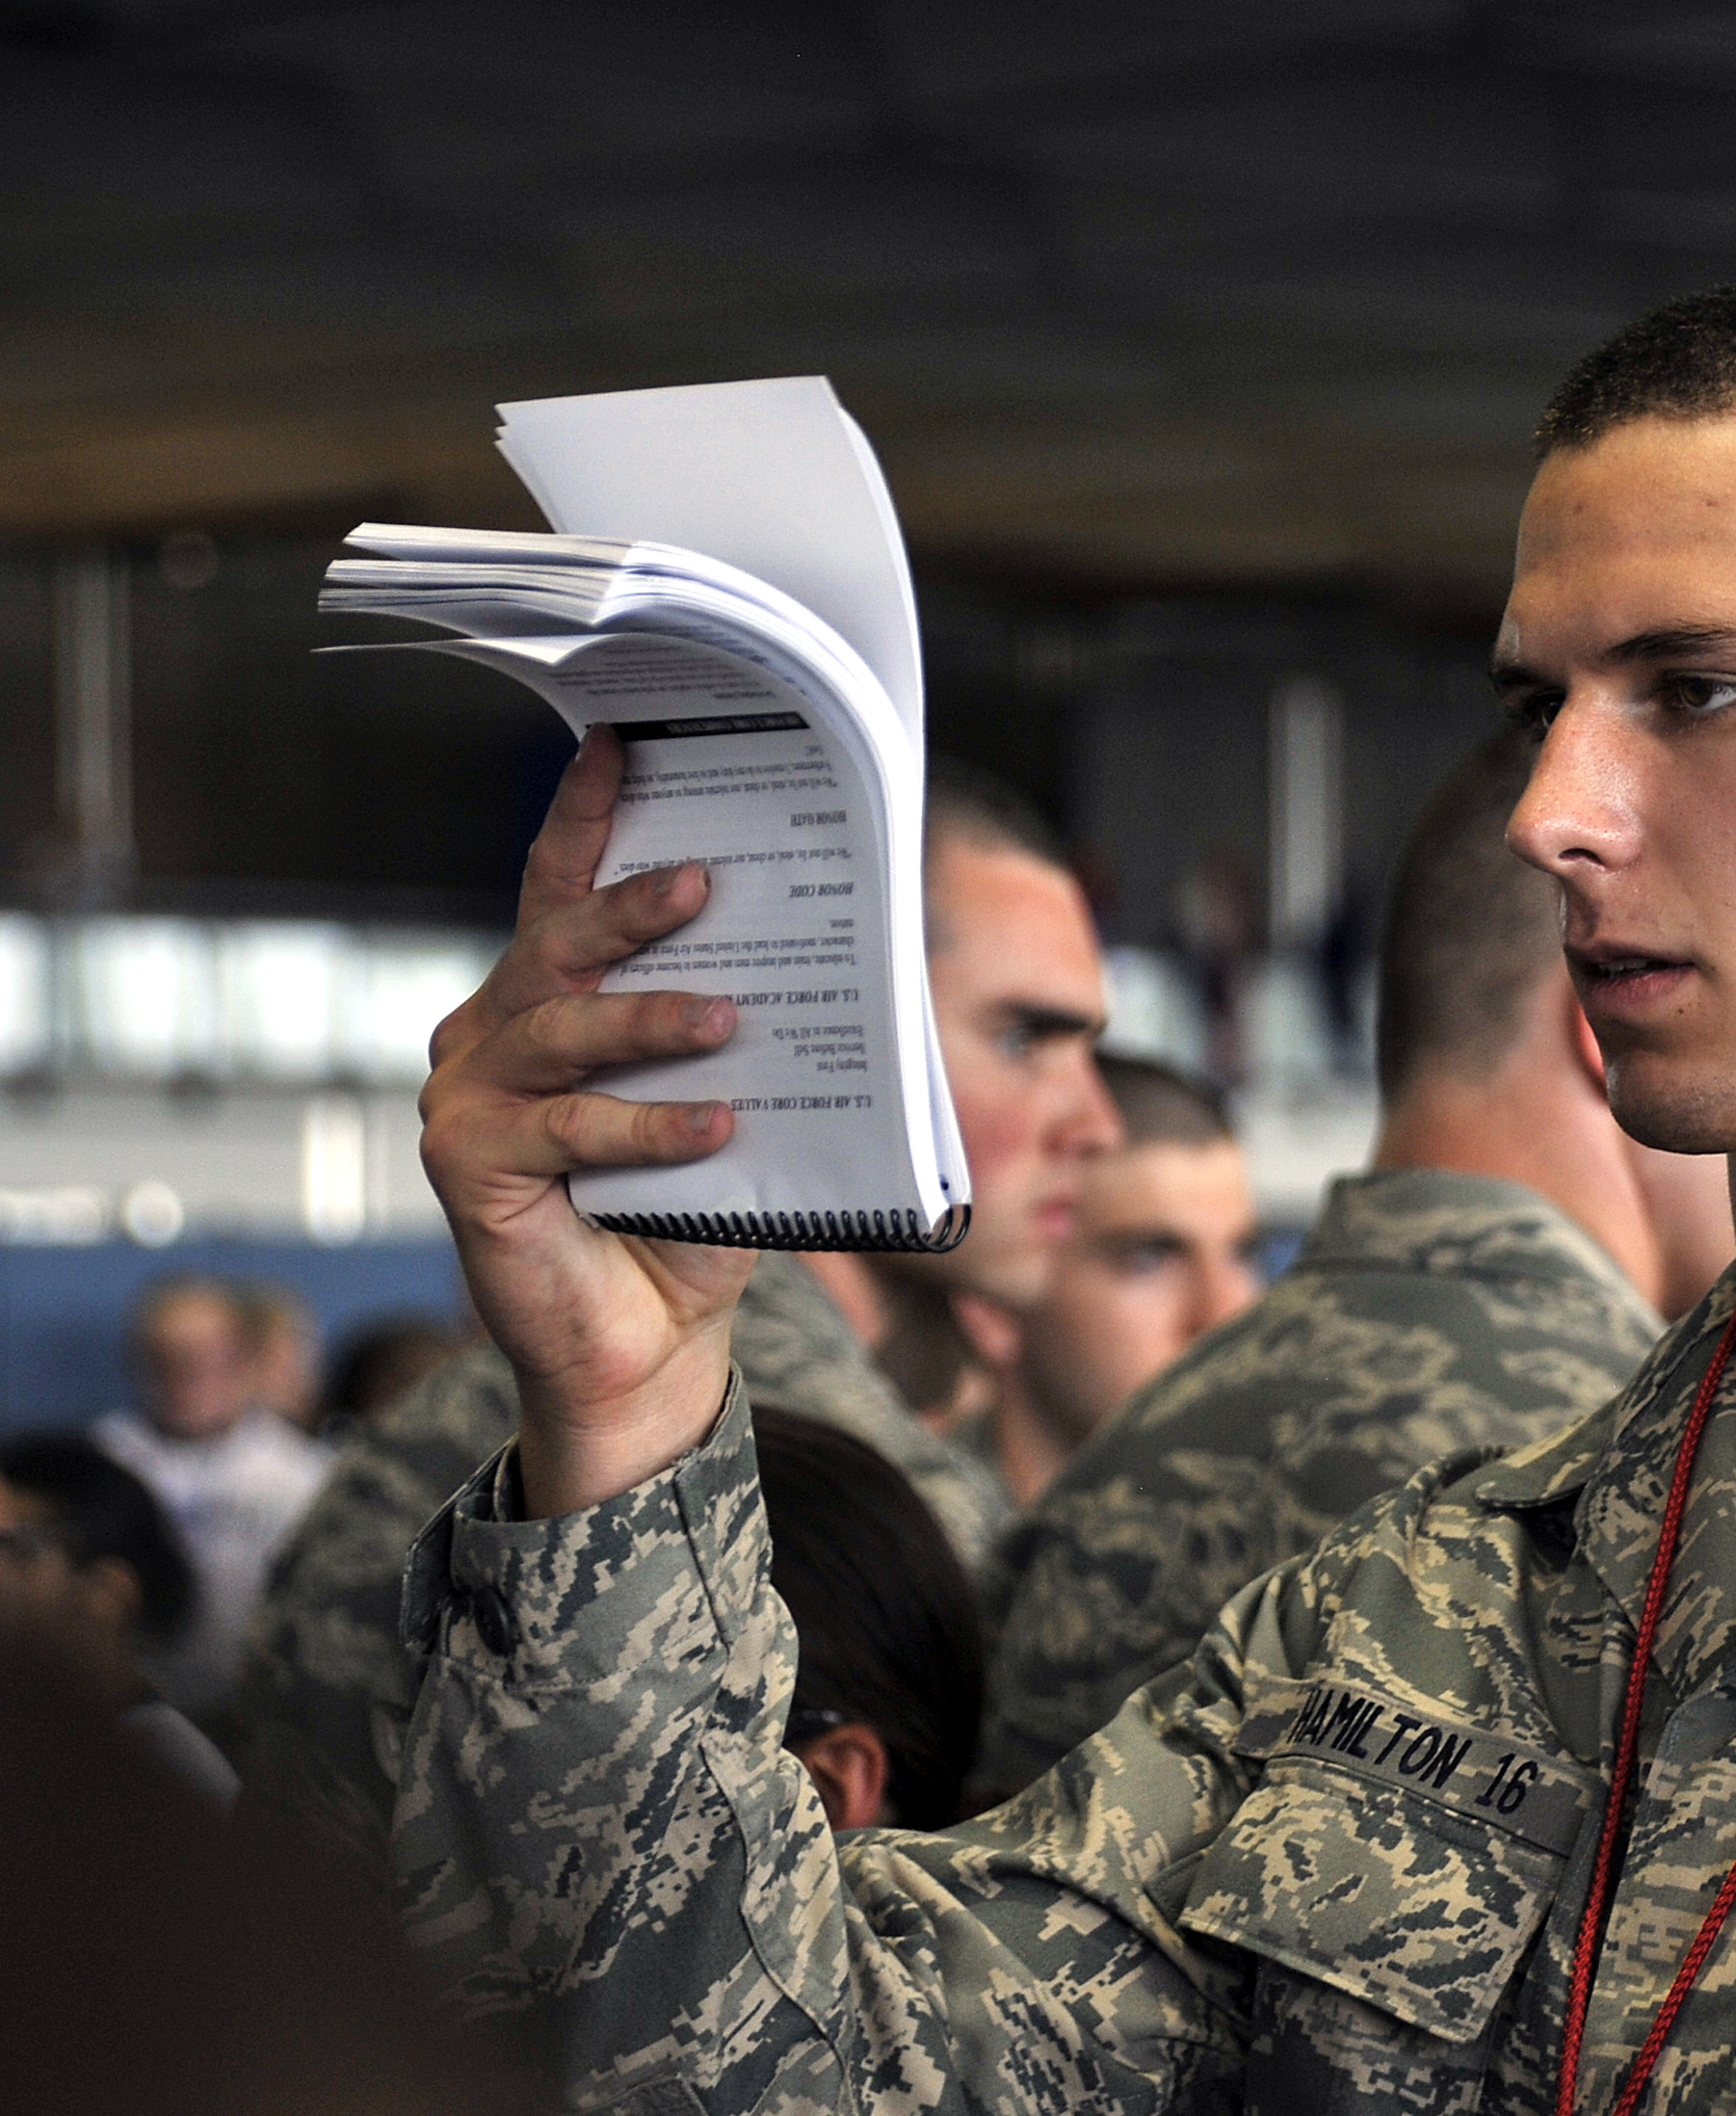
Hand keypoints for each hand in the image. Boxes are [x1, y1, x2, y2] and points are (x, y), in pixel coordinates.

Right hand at [418, 728, 754, 1514]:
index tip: (622, 743)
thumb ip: (753, 1033)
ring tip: (727, 1020)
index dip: (587, 817)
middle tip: (705, 880)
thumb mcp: (736, 1102)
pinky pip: (568, 1125)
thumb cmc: (691, 1213)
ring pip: (562, 1029)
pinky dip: (647, 1123)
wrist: (649, 1342)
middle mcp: (492, 1031)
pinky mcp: (466, 1160)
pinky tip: (717, 1125)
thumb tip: (858, 956)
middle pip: (559, 944)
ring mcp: (468, 1092)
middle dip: (633, 906)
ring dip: (649, 1019)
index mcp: (546, 1000)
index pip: (560, 889)